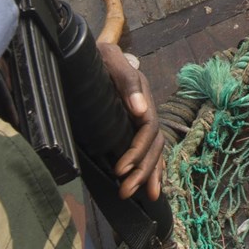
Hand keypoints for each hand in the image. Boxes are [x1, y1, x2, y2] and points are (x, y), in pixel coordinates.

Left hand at [97, 42, 162, 200]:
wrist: (95, 53)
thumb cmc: (100, 56)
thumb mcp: (111, 59)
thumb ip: (126, 80)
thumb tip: (141, 109)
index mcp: (143, 97)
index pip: (148, 131)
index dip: (136, 152)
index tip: (119, 169)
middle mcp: (146, 111)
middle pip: (153, 146)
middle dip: (142, 172)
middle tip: (125, 192)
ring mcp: (142, 119)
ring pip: (154, 152)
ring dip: (147, 176)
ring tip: (136, 196)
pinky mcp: (134, 126)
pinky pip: (150, 151)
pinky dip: (152, 170)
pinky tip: (149, 189)